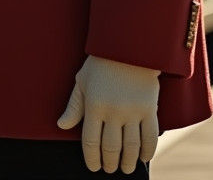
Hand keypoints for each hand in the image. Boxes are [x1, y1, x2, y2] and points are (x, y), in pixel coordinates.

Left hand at [57, 55, 159, 173]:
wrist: (128, 45)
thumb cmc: (101, 63)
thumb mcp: (82, 80)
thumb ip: (74, 106)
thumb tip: (61, 126)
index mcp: (94, 105)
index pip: (90, 141)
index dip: (92, 158)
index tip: (93, 167)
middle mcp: (113, 111)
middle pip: (111, 147)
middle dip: (109, 163)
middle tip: (109, 169)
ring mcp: (133, 111)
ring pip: (131, 147)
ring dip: (127, 162)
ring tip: (124, 168)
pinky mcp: (149, 109)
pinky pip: (150, 137)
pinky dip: (148, 152)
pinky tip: (143, 158)